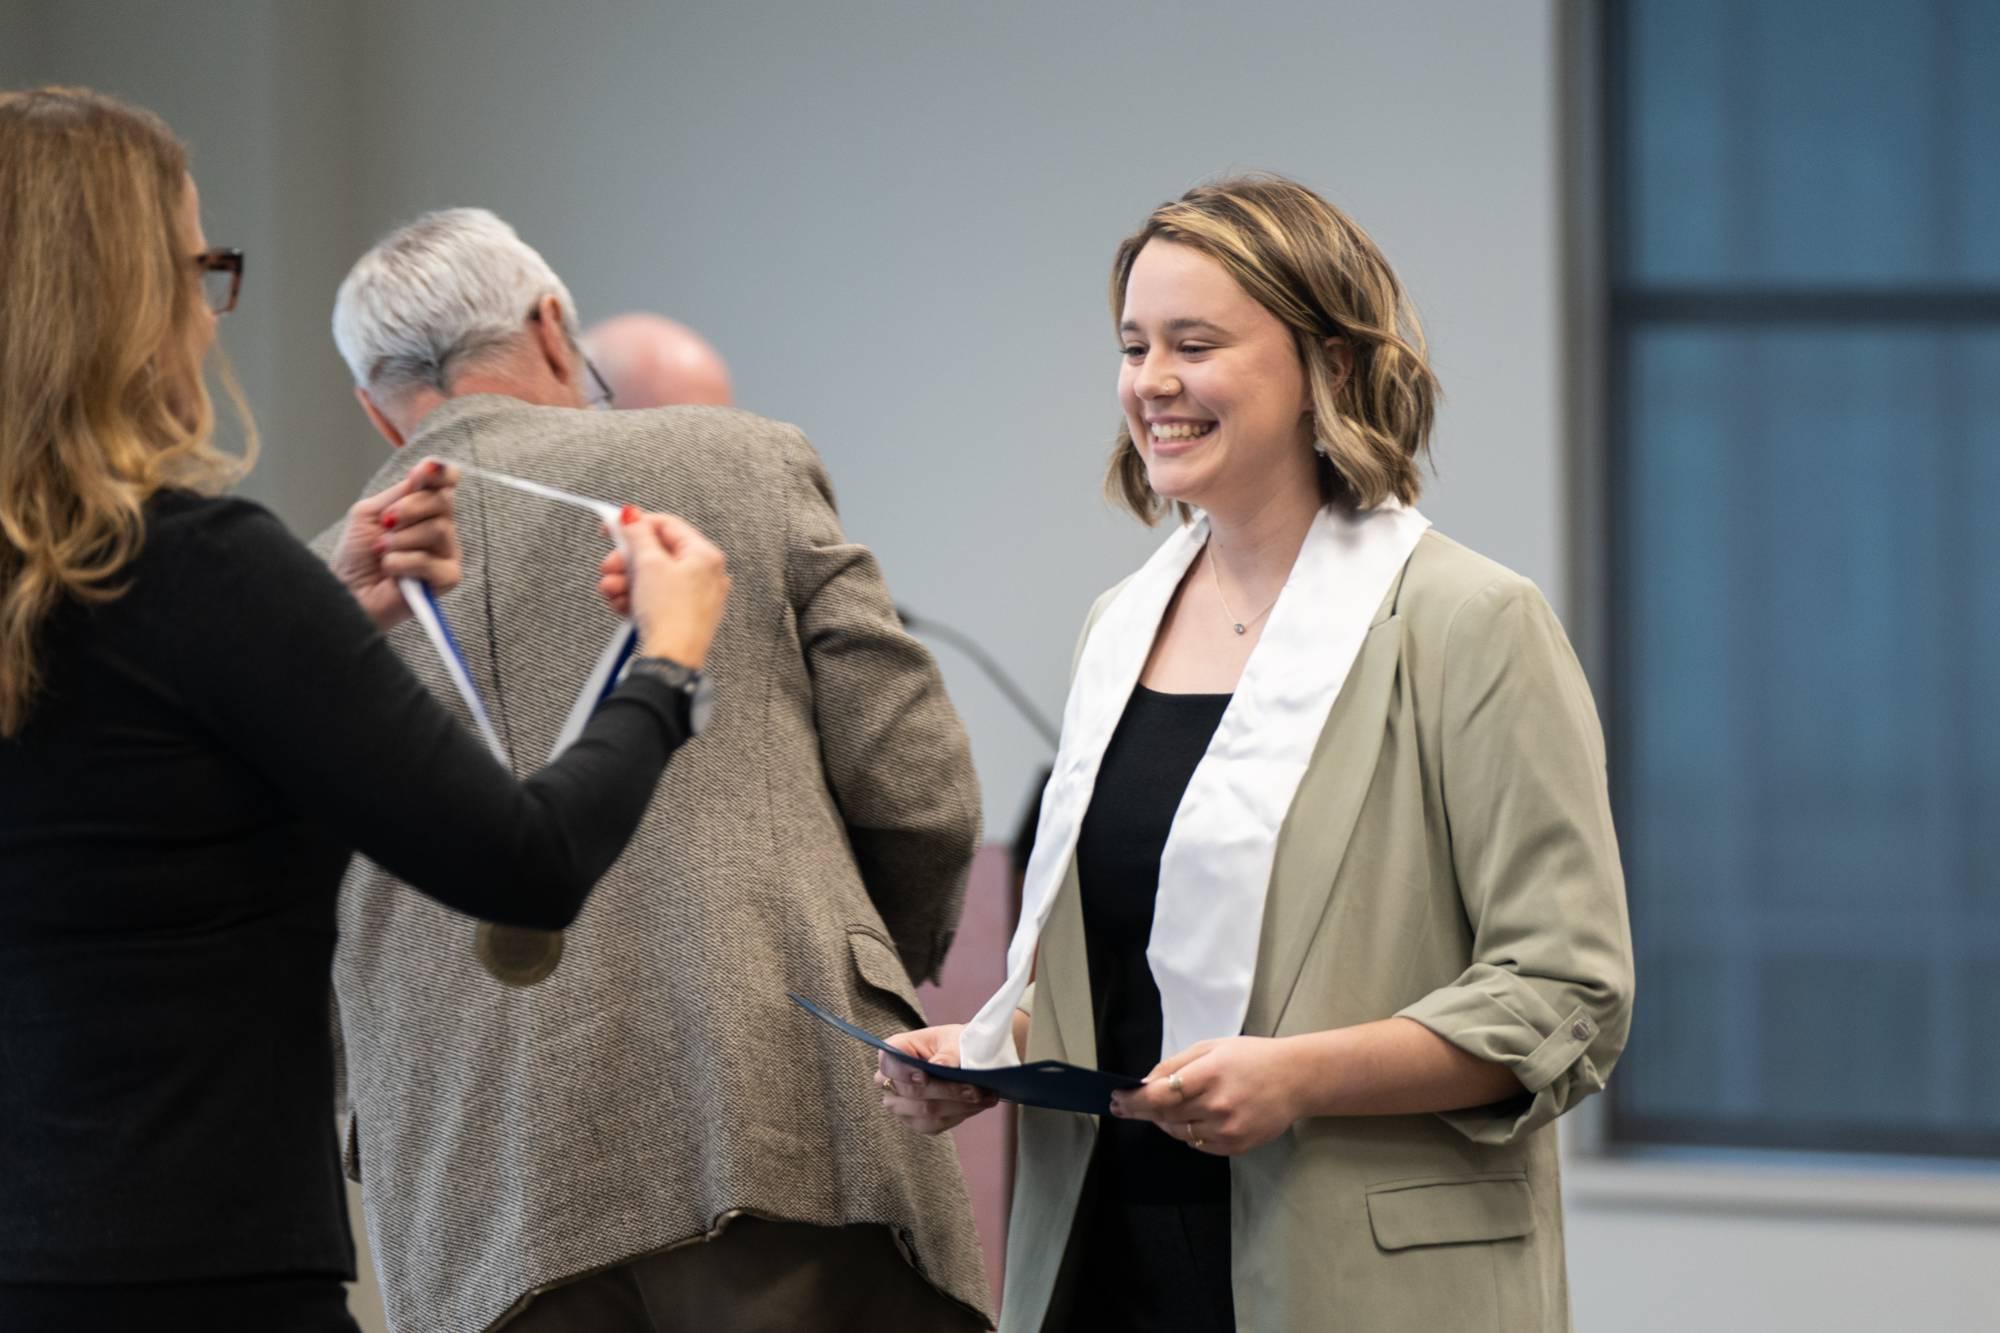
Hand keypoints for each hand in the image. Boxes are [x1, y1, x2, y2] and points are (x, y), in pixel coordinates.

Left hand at [331, 459, 460, 629]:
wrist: (347, 591)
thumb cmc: (357, 555)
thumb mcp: (372, 512)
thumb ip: (400, 492)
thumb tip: (426, 468)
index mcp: (426, 509)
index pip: (447, 482)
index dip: (441, 473)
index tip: (421, 472)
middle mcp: (442, 528)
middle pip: (444, 502)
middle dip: (409, 508)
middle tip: (385, 523)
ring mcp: (447, 554)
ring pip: (438, 530)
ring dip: (399, 540)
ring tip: (382, 552)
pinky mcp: (448, 579)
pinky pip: (432, 562)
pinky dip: (402, 563)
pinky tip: (390, 570)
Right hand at [609, 509, 729, 667]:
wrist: (670, 661)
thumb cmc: (670, 615)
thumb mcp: (649, 565)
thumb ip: (638, 535)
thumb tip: (631, 515)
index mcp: (705, 555)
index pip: (667, 525)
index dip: (636, 524)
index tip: (612, 527)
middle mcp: (705, 574)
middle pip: (657, 554)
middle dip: (626, 561)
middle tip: (608, 566)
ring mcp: (695, 597)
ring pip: (653, 578)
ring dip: (626, 581)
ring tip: (610, 590)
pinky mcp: (682, 617)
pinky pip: (656, 599)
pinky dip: (636, 598)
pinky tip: (620, 604)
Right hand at [877, 1024, 998, 1134]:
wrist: (965, 1057)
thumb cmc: (955, 1044)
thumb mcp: (955, 1040)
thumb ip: (948, 1053)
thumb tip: (941, 1066)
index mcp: (895, 1051)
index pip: (888, 1063)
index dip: (904, 1072)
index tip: (925, 1077)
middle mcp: (891, 1080)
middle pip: (911, 1092)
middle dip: (947, 1092)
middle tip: (975, 1090)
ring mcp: (900, 1104)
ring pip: (925, 1112)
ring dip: (958, 1107)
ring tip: (985, 1097)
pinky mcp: (916, 1121)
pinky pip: (934, 1125)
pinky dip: (959, 1115)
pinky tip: (976, 1105)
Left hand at [1108, 1036, 1305, 1156]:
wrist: (1296, 1079)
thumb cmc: (1251, 1058)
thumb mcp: (1212, 1047)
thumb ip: (1176, 1064)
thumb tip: (1144, 1082)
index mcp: (1210, 1074)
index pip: (1160, 1094)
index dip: (1134, 1099)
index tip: (1117, 1099)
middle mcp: (1218, 1105)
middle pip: (1165, 1115)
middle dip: (1142, 1110)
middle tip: (1125, 1105)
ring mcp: (1228, 1129)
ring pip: (1179, 1133)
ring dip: (1164, 1122)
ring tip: (1160, 1110)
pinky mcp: (1236, 1147)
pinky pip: (1198, 1145)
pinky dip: (1187, 1133)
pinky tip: (1190, 1119)